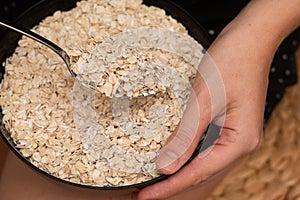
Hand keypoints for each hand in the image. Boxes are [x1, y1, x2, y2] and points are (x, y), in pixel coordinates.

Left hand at [134, 0, 299, 198]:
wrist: (249, 39)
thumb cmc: (232, 63)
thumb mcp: (203, 100)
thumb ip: (185, 135)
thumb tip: (166, 166)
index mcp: (240, 142)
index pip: (198, 173)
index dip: (170, 187)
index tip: (145, 197)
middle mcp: (240, 144)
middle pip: (202, 173)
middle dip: (173, 184)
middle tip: (144, 192)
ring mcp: (235, 135)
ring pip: (203, 162)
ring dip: (179, 171)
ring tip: (153, 180)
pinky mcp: (228, 125)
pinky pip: (206, 148)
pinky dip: (187, 155)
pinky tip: (172, 156)